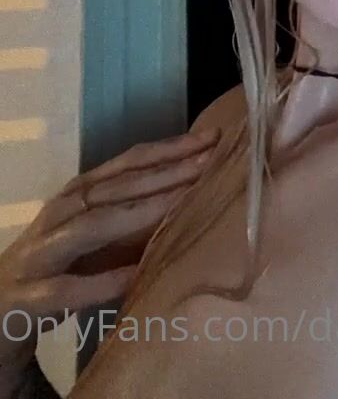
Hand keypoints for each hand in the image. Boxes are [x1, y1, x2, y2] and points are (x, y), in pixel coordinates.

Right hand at [0, 127, 220, 374]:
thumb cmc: (58, 271)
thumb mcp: (101, 241)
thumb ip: (138, 221)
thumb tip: (198, 197)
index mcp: (76, 198)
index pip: (125, 165)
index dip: (167, 150)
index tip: (211, 139)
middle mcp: (57, 216)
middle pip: (113, 188)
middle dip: (162, 173)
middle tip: (207, 162)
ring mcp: (38, 255)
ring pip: (88, 227)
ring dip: (135, 213)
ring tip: (178, 202)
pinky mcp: (26, 298)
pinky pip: (65, 290)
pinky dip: (99, 282)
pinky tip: (132, 277)